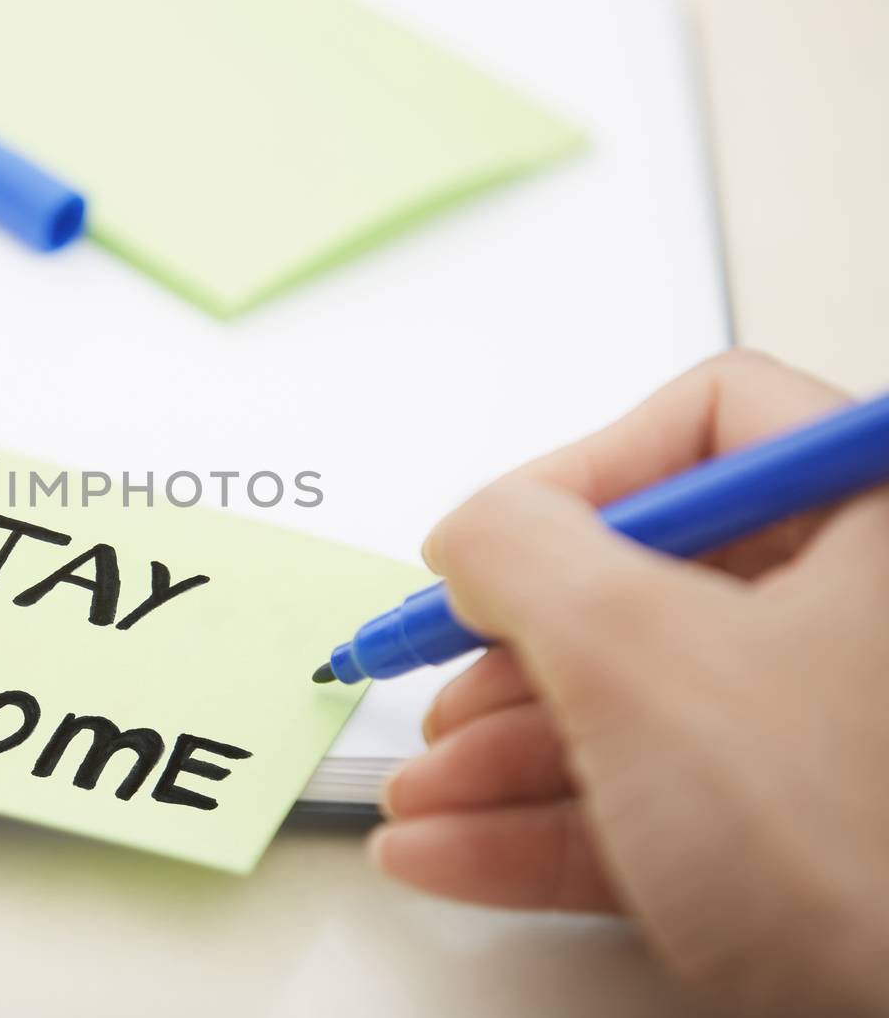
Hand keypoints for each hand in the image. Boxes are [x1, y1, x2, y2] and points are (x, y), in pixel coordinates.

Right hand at [371, 350, 888, 1014]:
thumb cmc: (858, 844)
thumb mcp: (637, 653)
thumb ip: (522, 553)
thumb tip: (474, 531)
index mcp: (876, 517)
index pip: (710, 421)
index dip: (576, 475)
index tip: (489, 544)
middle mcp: (865, 616)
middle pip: (650, 582)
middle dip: (513, 648)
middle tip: (440, 673)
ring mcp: (834, 734)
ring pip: (639, 704)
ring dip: (504, 751)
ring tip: (424, 789)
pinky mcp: (801, 840)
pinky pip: (653, 801)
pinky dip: (543, 822)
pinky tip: (455, 845)